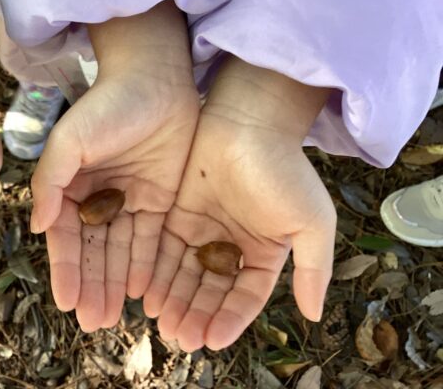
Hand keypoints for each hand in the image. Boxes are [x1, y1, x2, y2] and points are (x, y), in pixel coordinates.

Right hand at [31, 1, 197, 331]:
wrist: (156, 79)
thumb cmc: (106, 104)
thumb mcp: (70, 141)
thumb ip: (50, 183)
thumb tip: (38, 227)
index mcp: (69, 185)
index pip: (65, 236)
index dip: (66, 269)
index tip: (66, 301)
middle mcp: (96, 197)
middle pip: (93, 251)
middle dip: (91, 286)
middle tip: (92, 323)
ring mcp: (129, 199)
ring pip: (121, 251)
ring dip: (115, 284)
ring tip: (111, 318)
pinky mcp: (159, 198)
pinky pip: (151, 240)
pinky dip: (144, 266)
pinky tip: (140, 293)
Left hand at [142, 58, 335, 351]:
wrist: (248, 120)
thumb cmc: (285, 169)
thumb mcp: (311, 222)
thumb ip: (313, 269)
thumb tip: (314, 316)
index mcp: (265, 250)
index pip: (246, 295)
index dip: (231, 319)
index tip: (212, 341)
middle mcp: (233, 243)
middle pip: (211, 289)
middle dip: (196, 314)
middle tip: (179, 339)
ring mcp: (204, 227)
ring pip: (185, 272)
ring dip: (174, 299)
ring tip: (161, 323)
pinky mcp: (177, 210)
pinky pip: (165, 247)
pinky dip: (157, 270)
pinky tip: (147, 292)